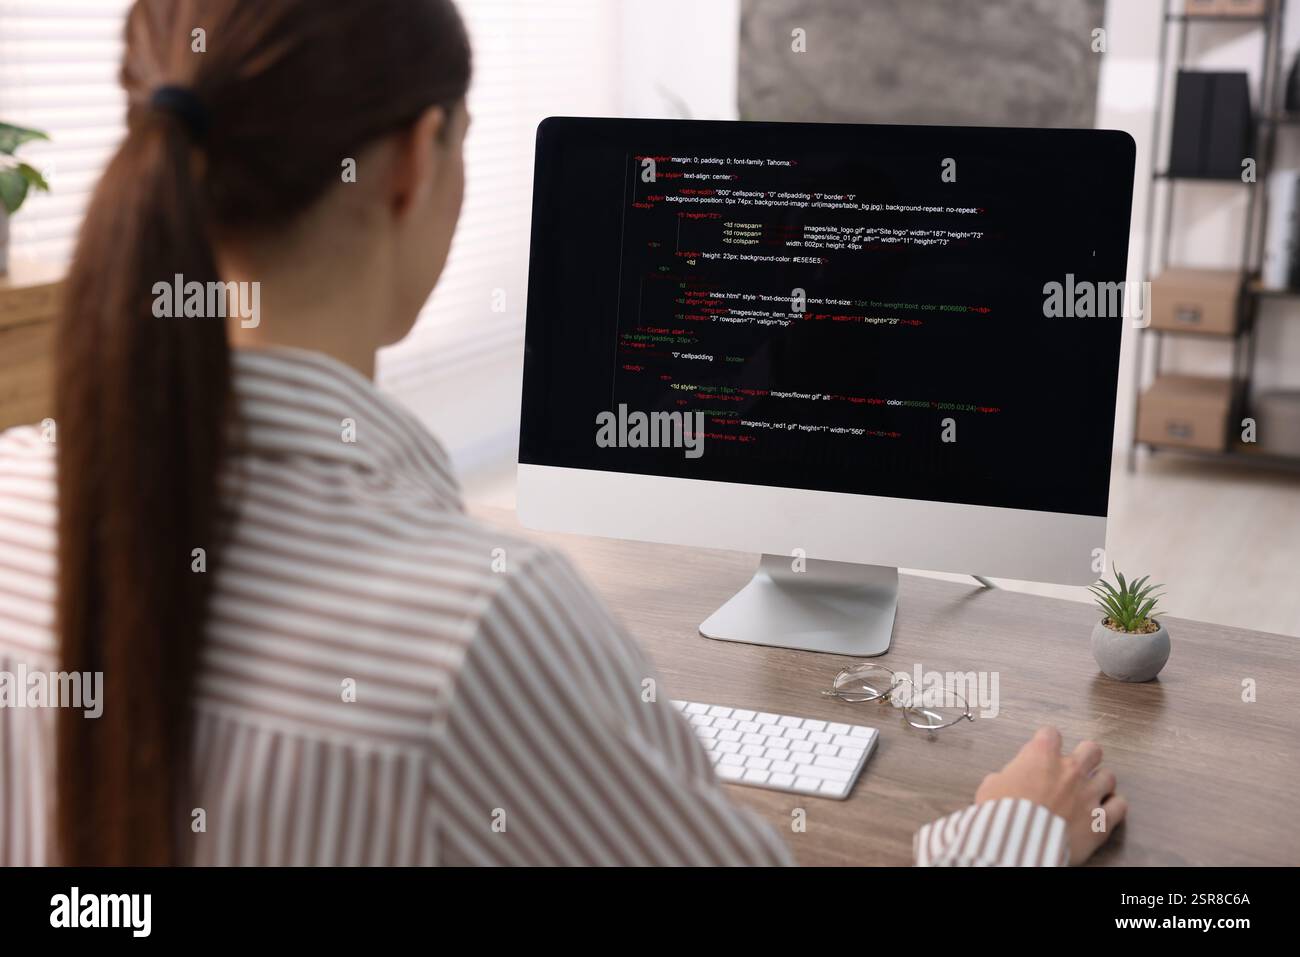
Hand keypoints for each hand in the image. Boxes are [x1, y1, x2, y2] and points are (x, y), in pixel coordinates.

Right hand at [975, 726, 1126, 864]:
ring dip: (1099, 782)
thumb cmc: (1003, 814)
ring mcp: (1089, 794)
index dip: (1046, 742)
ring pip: (1109, 776)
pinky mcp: (1101, 821)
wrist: (1018, 843)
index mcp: (1041, 756)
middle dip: (1084, 756)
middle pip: (1091, 749)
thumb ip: (1006, 777)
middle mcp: (1069, 770)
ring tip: (1090, 791)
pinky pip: (1120, 806)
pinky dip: (1114, 807)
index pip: (1050, 733)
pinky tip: (1105, 810)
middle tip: (1076, 767)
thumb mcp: (991, 787)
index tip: (1043, 751)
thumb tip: (1006, 781)